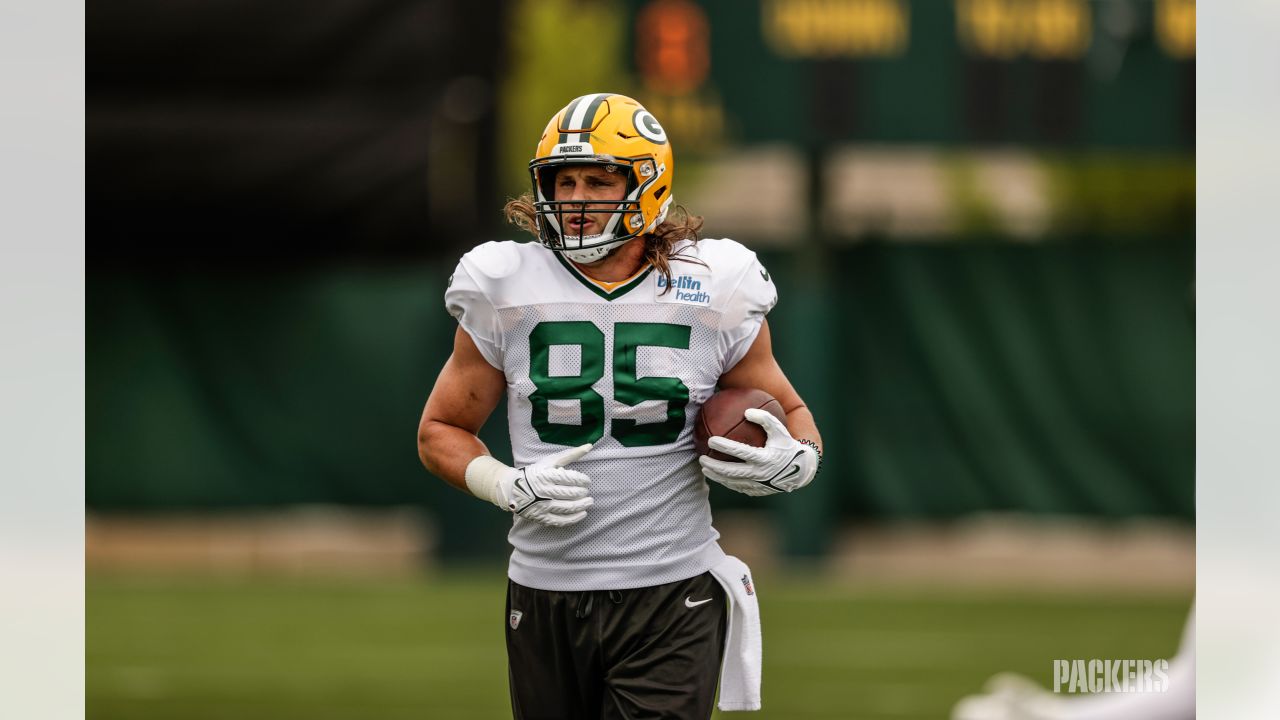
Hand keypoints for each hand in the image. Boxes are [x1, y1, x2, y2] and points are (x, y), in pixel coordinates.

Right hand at [496, 444, 593, 526]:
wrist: (512, 489)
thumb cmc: (535, 473)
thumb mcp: (550, 461)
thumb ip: (570, 455)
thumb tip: (589, 446)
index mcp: (546, 476)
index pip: (570, 478)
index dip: (582, 480)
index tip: (587, 481)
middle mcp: (545, 491)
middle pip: (570, 494)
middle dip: (583, 493)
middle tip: (587, 492)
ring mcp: (543, 506)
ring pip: (567, 508)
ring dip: (582, 505)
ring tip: (589, 502)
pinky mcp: (542, 517)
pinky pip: (560, 521)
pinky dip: (574, 518)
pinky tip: (582, 514)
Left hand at [698, 409, 818, 495]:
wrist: (800, 470)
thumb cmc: (787, 445)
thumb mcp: (780, 430)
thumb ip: (765, 419)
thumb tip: (746, 411)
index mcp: (765, 458)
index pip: (740, 452)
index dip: (725, 446)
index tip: (711, 440)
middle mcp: (760, 473)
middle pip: (731, 471)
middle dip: (714, 465)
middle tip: (701, 458)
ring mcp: (758, 484)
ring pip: (732, 481)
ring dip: (716, 476)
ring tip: (704, 468)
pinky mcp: (757, 491)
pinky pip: (738, 487)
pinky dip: (726, 482)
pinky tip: (718, 476)